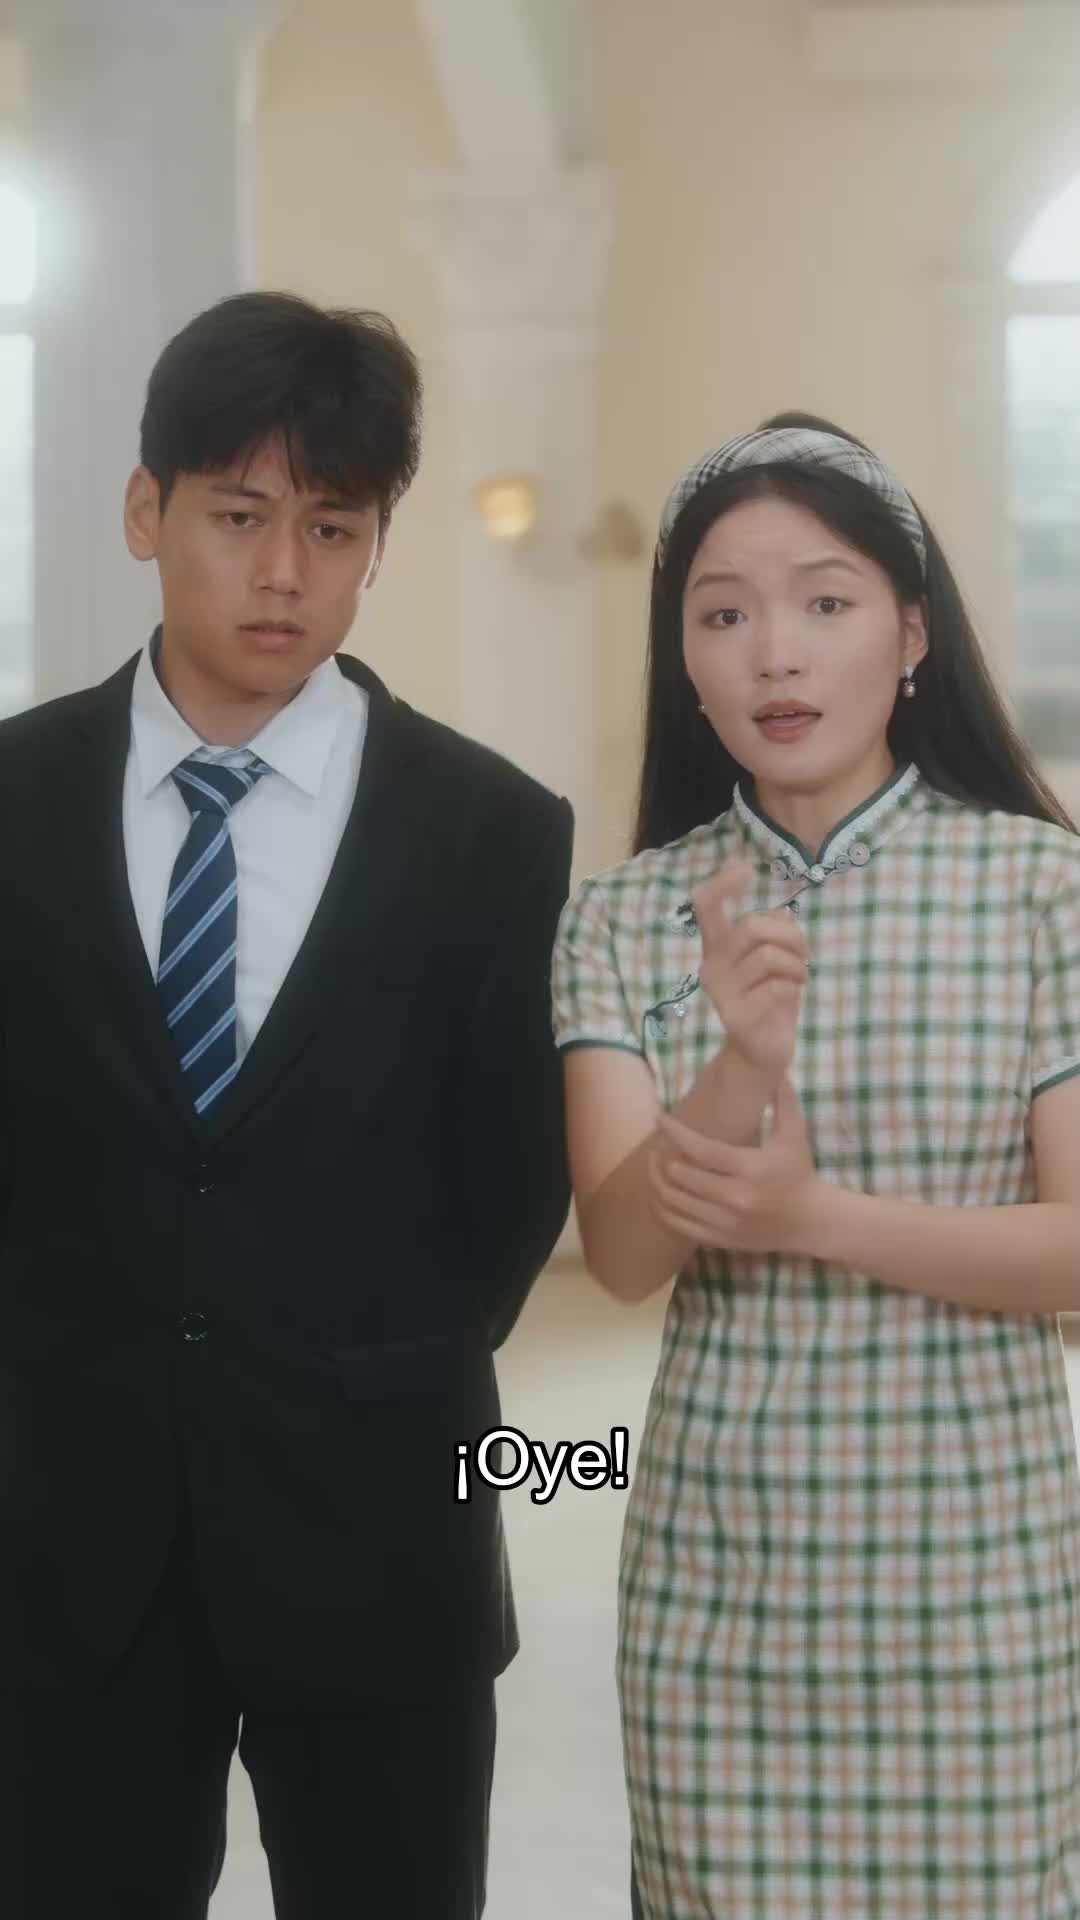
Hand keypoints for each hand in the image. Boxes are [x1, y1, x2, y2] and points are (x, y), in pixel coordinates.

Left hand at [649, 1075, 822, 1255]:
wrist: (811, 1221)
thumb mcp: (795, 1133)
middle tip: (657, 1141)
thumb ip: (782, 1099)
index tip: (661, 1118)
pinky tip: (660, 1191)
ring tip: (654, 1163)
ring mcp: (726, 1223)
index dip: (675, 1133)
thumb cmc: (800, 1171)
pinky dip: (661, 1207)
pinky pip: (678, 1225)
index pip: (701, 1150)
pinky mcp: (720, 1239)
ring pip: (674, 1201)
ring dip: (657, 1180)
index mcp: (752, 1169)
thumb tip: (774, 1065)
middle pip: (681, 1175)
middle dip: (662, 1156)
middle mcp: (736, 1198)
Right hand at [692, 860, 807, 1076]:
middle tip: (803, 955)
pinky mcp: (736, 1016)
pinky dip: (793, 987)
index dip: (722, 883)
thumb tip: (784, 914)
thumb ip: (774, 933)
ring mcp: (721, 993)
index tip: (745, 871)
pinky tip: (792, 996)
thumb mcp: (776, 959)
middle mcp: (712, 966)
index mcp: (719, 947)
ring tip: (800, 977)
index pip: (706, 905)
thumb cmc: (771, 998)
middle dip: (789, 936)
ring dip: (796, 965)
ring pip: (768, 957)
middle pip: (752, 928)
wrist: (763, 1051)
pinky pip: (776, 987)